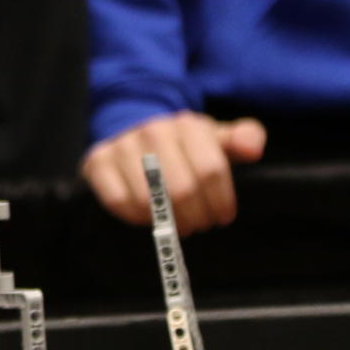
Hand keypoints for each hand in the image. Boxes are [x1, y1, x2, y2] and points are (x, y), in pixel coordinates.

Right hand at [83, 111, 266, 230]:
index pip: (211, 171)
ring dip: (167, 221)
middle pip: (182, 190)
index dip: (220, 201)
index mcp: (187, 125)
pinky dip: (136, 217)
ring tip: (177, 224)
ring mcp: (122, 146)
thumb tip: (252, 149)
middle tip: (199, 224)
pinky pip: (118, 201)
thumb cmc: (182, 143)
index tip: (222, 217)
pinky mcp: (97, 162)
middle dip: (195, 216)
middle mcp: (153, 131)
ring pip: (149, 200)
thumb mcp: (215, 137)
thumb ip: (244, 137)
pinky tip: (148, 218)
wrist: (132, 128)